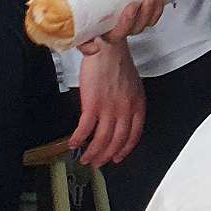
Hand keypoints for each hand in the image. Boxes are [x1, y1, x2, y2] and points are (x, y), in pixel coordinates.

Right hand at [70, 40, 144, 168]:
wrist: (108, 48)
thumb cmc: (118, 63)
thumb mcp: (132, 85)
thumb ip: (128, 103)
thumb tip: (121, 118)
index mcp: (137, 104)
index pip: (134, 135)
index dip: (125, 149)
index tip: (118, 157)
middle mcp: (125, 109)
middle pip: (117, 141)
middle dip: (107, 156)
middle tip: (98, 162)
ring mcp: (109, 108)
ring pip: (101, 140)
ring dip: (92, 153)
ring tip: (85, 158)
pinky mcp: (93, 105)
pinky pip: (85, 129)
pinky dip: (78, 139)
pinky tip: (73, 144)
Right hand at [79, 0, 166, 54]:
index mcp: (90, 26)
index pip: (86, 44)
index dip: (89, 48)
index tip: (95, 44)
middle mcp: (109, 29)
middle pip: (120, 34)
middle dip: (129, 21)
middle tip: (133, 5)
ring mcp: (127, 24)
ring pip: (138, 27)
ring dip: (147, 13)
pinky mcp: (141, 17)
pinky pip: (151, 20)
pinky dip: (157, 11)